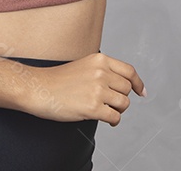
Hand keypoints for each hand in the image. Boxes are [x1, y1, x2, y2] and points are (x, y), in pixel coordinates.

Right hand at [23, 51, 146, 126]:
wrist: (39, 88)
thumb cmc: (58, 80)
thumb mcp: (84, 65)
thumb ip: (103, 70)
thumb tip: (123, 84)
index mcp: (100, 60)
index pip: (129, 71)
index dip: (138, 83)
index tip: (141, 92)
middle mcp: (101, 73)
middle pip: (127, 89)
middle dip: (122, 98)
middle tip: (112, 104)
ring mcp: (97, 90)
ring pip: (124, 103)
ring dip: (118, 110)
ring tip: (107, 111)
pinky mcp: (93, 107)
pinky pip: (114, 117)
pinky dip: (114, 121)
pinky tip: (107, 120)